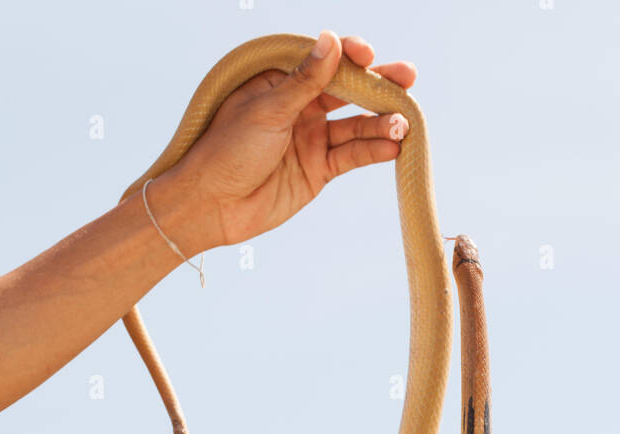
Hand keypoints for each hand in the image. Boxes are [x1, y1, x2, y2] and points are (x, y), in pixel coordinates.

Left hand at [158, 32, 416, 251]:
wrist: (211, 206)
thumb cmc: (226, 150)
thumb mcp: (267, 109)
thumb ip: (305, 81)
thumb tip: (332, 41)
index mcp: (280, 81)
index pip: (323, 60)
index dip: (349, 56)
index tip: (368, 55)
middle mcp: (299, 106)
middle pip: (347, 90)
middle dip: (378, 85)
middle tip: (407, 78)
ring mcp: (310, 138)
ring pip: (355, 125)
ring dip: (380, 123)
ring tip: (404, 123)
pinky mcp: (318, 170)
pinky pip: (351, 156)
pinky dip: (373, 152)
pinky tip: (393, 148)